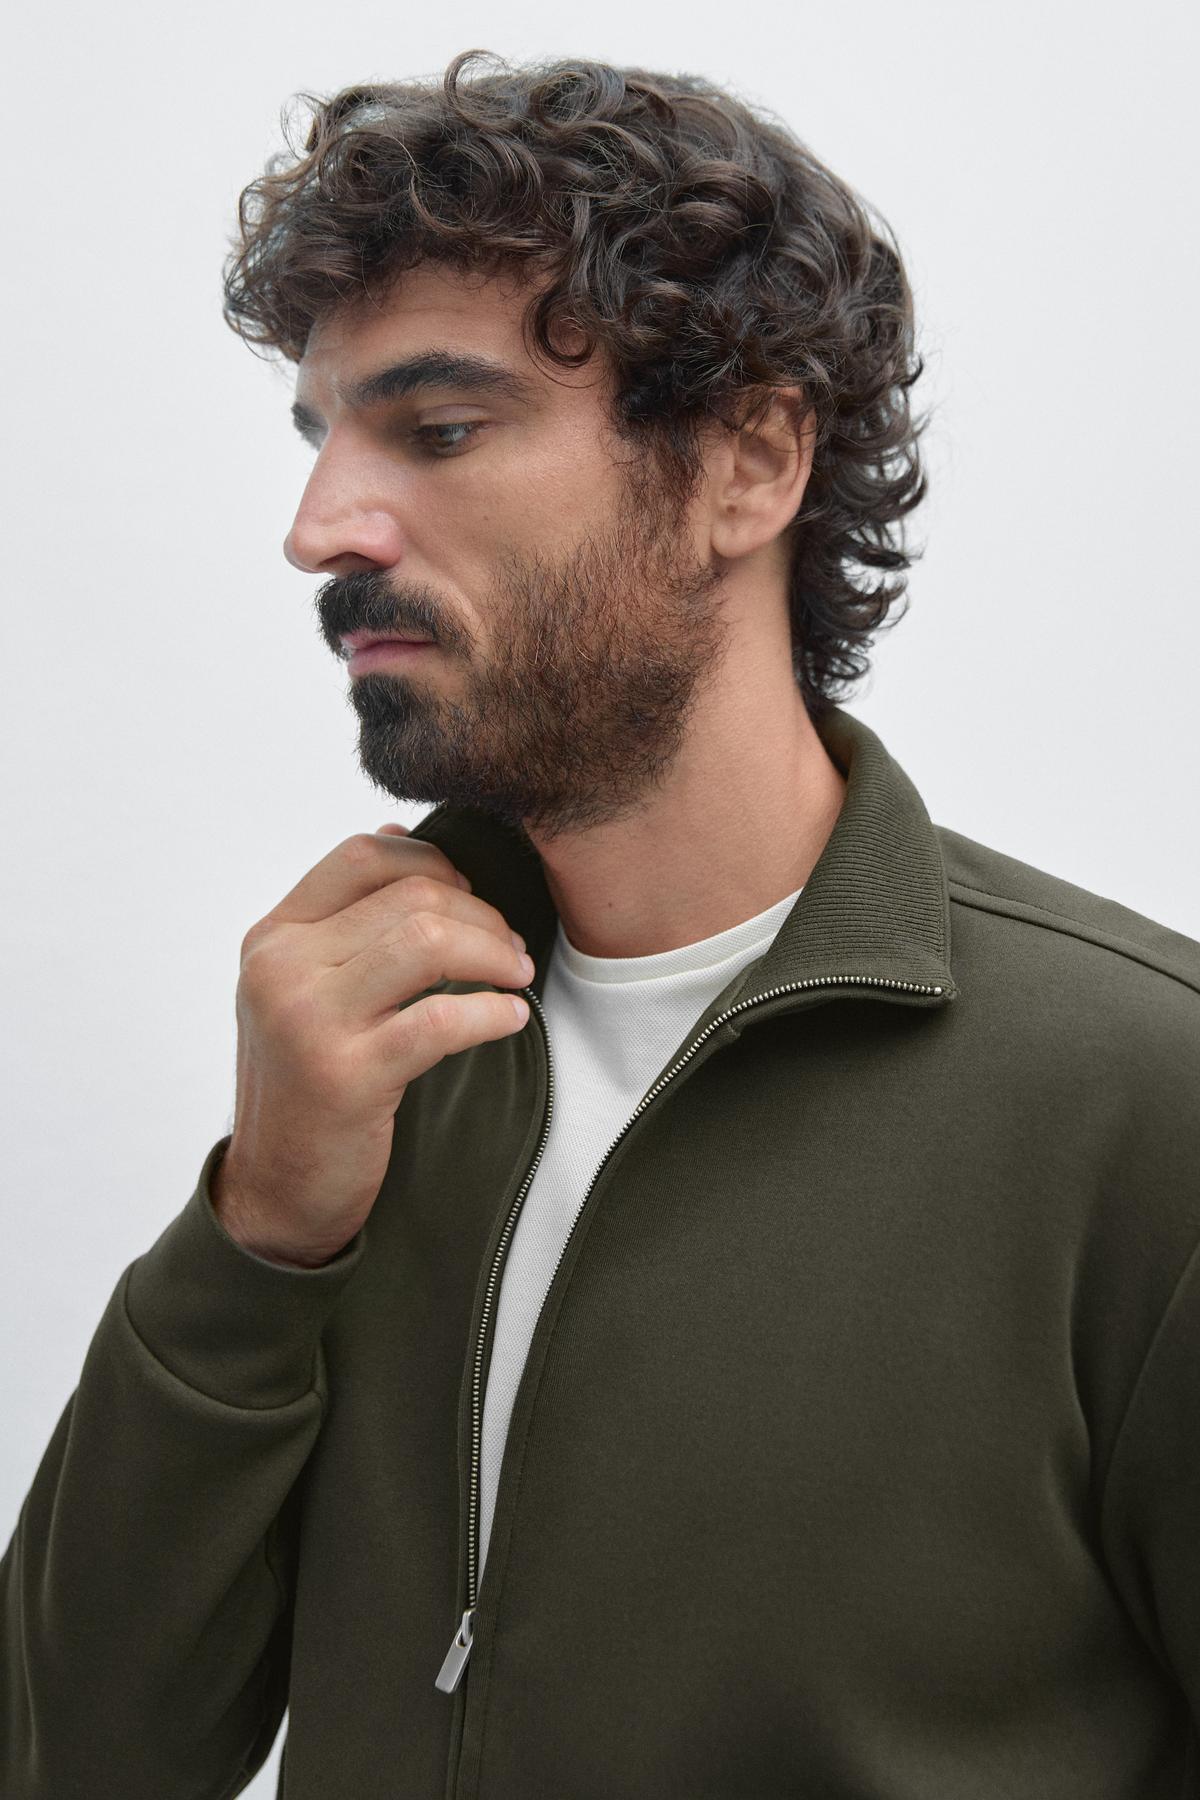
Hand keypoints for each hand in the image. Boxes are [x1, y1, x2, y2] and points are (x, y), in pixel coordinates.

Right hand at [212, 824, 533, 1266]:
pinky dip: (490, 1013)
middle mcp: (281, 969)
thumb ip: (343, 920)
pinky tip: (510, 1019)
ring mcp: (307, 1020)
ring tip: (516, 975)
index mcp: (272, 938)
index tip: (472, 895)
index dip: (434, 863)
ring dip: (493, 953)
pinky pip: (441, 1019)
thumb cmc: (306, 1084)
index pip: (361, 856)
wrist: (277, 1189)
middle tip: (512, 947)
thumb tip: (403, 837)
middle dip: (481, 914)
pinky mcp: (345, 1075)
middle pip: (409, 897)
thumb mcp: (302, 989)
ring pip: (427, 942)